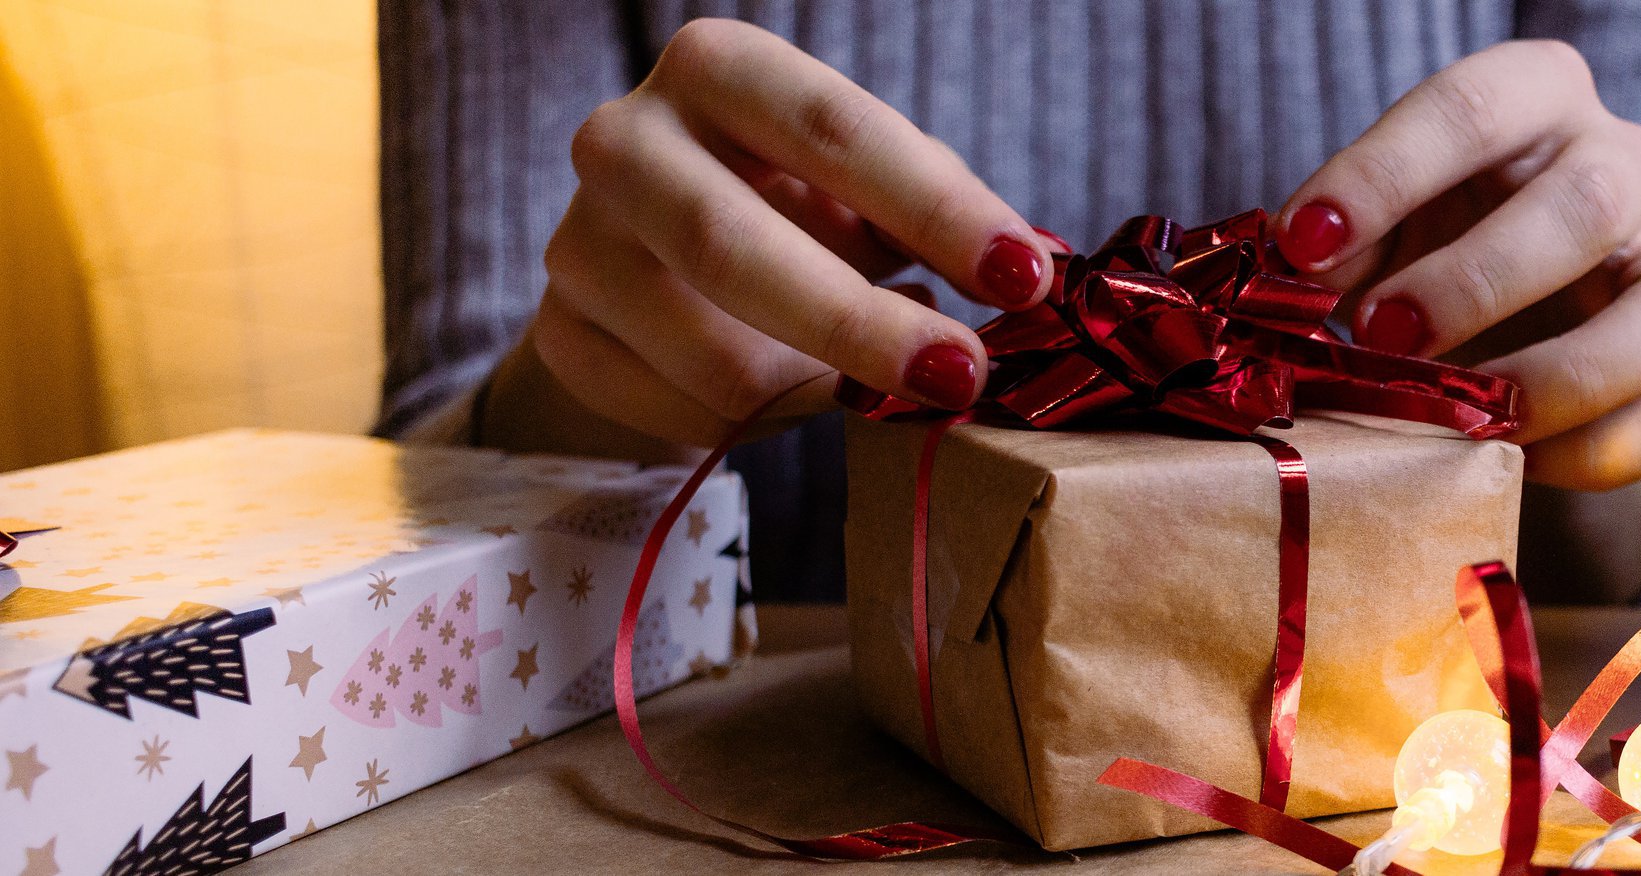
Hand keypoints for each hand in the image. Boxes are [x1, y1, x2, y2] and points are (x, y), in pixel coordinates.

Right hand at [515, 19, 1056, 451]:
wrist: (664, 268)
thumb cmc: (794, 207)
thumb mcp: (867, 184)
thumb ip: (939, 211)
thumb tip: (1032, 268)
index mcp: (717, 69)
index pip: (831, 128)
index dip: (934, 206)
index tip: (1021, 275)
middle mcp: (624, 140)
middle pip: (732, 246)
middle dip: (861, 324)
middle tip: (961, 376)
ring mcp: (578, 243)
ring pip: (710, 357)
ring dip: (817, 390)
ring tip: (869, 384)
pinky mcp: (561, 337)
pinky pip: (680, 414)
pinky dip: (757, 425)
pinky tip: (785, 394)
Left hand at [1275, 40, 1640, 491]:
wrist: (1505, 315)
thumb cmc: (1424, 244)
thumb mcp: (1373, 227)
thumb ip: (1337, 244)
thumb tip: (1291, 278)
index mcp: (1535, 97)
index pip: (1471, 109)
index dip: (1384, 175)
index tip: (1305, 242)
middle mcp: (1620, 162)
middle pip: (1586, 200)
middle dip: (1478, 278)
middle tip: (1385, 335)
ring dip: (1561, 374)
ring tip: (1466, 417)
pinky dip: (1593, 449)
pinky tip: (1510, 460)